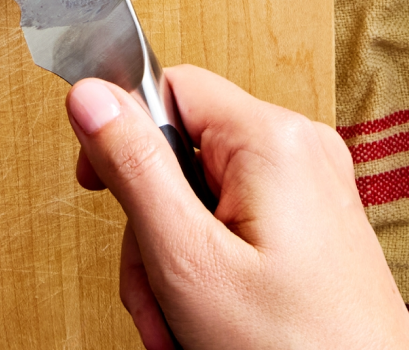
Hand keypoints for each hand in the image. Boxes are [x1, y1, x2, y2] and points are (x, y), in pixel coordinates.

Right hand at [66, 65, 408, 349]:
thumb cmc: (293, 347)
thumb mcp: (188, 259)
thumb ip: (136, 168)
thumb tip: (91, 94)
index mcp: (271, 138)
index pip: (170, 85)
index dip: (122, 132)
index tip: (97, 185)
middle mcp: (300, 148)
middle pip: (182, 151)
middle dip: (151, 228)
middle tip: (154, 294)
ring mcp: (313, 186)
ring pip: (204, 196)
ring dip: (176, 261)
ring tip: (183, 325)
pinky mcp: (316, 223)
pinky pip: (238, 222)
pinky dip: (212, 268)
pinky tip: (211, 319)